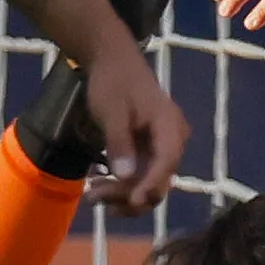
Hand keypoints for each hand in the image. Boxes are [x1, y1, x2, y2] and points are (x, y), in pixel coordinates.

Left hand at [74, 34, 186, 211]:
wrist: (112, 62)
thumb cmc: (113, 81)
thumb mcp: (111, 110)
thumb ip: (119, 142)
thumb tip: (126, 175)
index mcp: (170, 126)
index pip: (167, 162)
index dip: (152, 185)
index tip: (133, 202)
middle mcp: (172, 141)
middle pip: (159, 180)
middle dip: (129, 195)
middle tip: (93, 197)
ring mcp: (161, 148)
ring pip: (148, 184)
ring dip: (122, 195)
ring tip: (91, 196)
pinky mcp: (149, 153)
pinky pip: (140, 177)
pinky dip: (121, 186)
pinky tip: (98, 187)